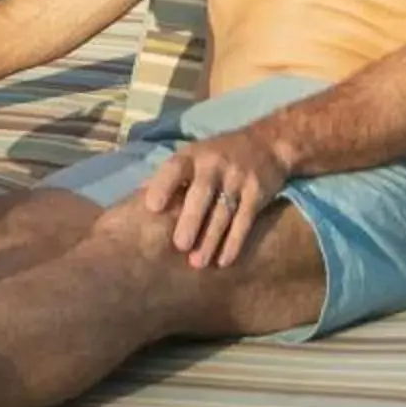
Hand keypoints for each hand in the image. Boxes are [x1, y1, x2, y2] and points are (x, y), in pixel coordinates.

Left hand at [141, 123, 287, 268]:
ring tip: (198, 263)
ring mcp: (238, 178)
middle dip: (191, 219)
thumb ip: (170, 175)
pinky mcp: (257, 192)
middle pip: (201, 193)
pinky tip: (224, 260)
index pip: (174, 168)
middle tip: (179, 245)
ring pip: (223, 211)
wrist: (269, 143)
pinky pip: (245, 220)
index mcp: (193, 155)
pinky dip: (234, 242)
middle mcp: (214, 164)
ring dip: (210, 239)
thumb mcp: (195, 155)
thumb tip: (137, 195)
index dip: (163, 185)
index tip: (152, 207)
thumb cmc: (220, 154)